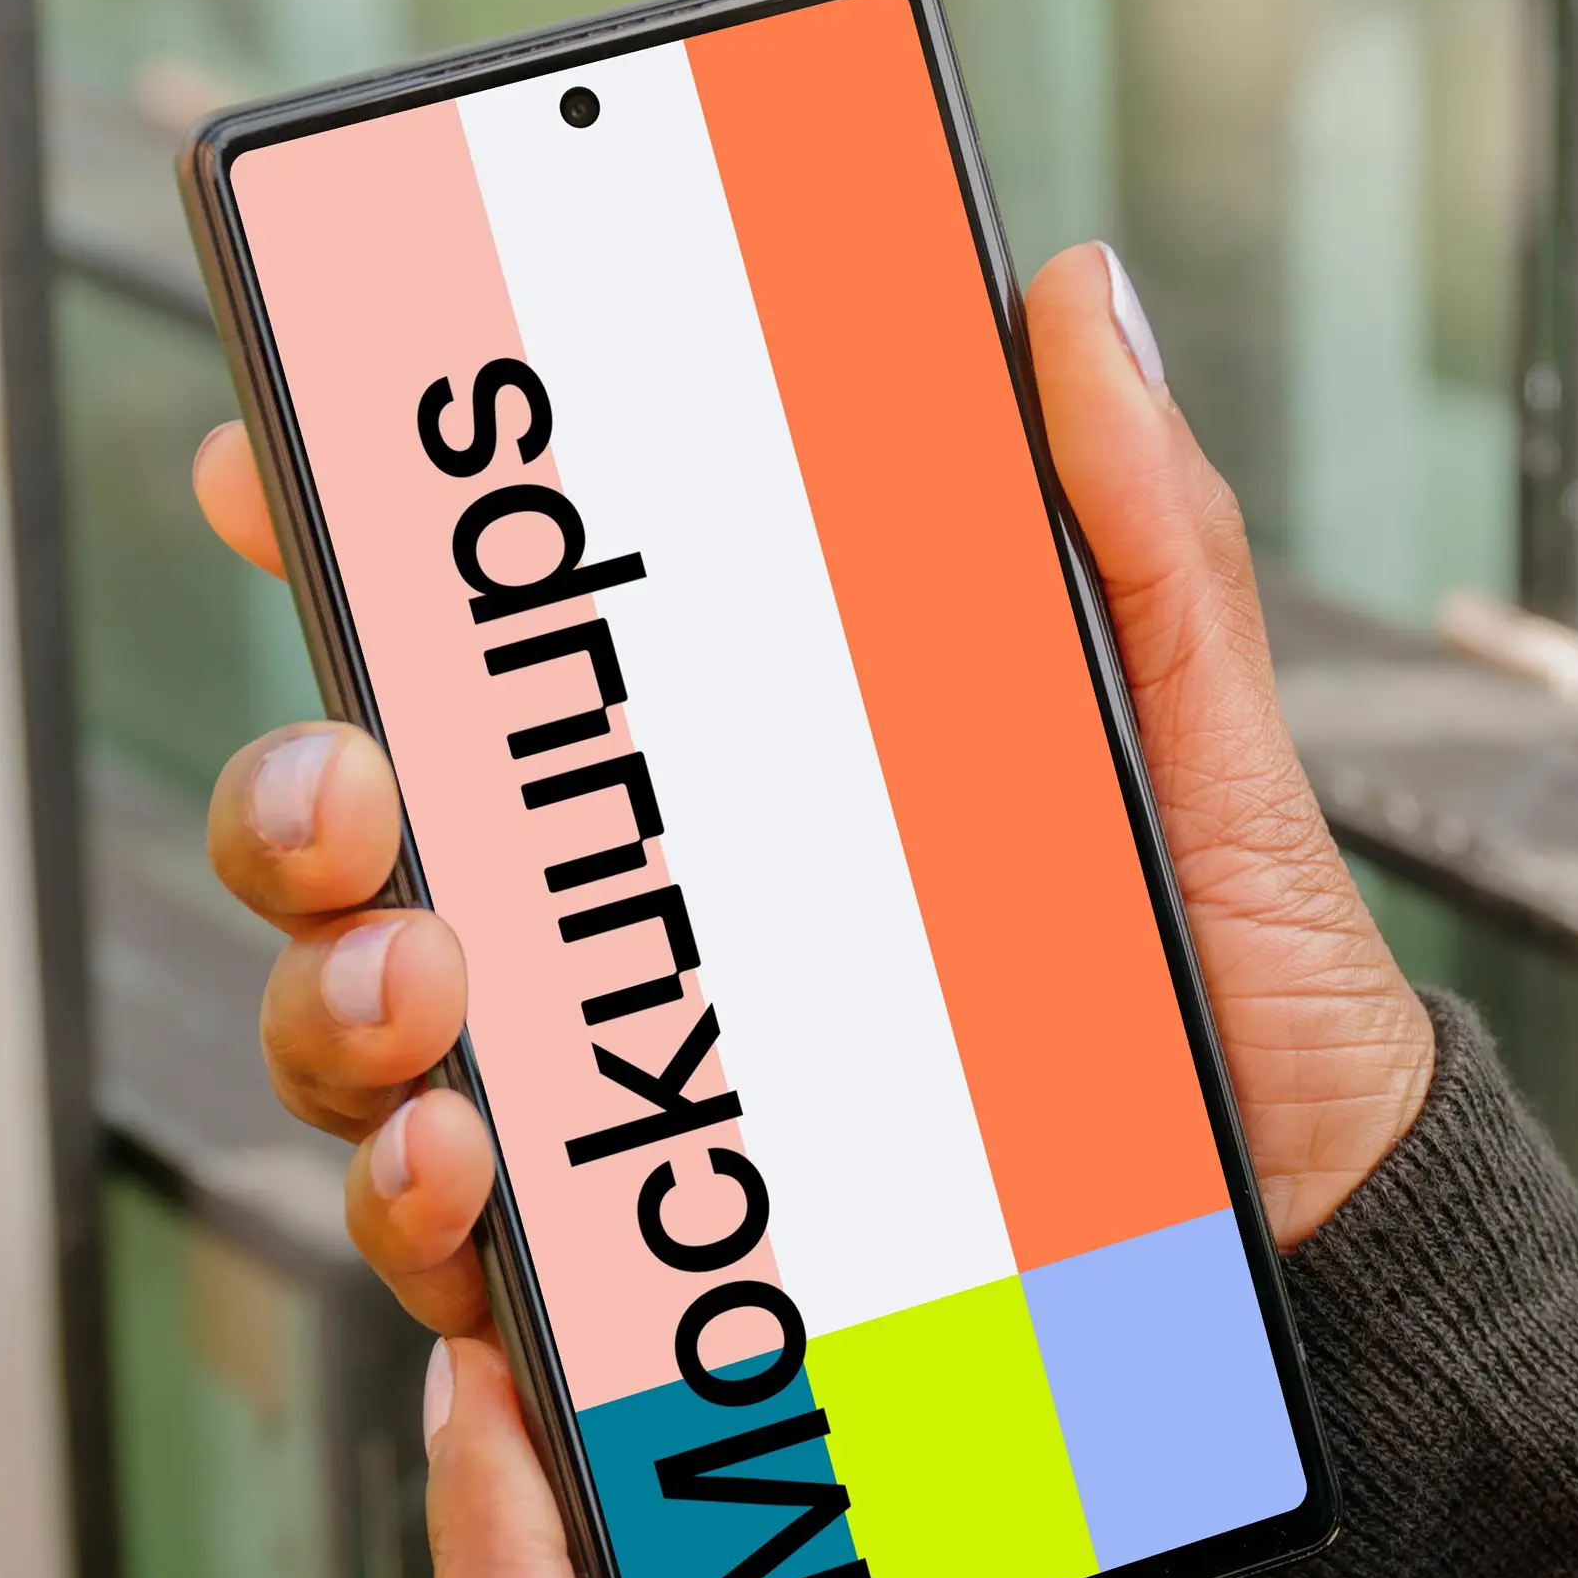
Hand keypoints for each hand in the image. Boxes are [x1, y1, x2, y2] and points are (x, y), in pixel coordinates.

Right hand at [195, 244, 1441, 1338]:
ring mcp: (611, 1104)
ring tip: (423, 995)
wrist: (1314, 1225)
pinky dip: (420, 1219)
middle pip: (353, 849)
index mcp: (714, 771)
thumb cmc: (1229, 971)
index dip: (341, 547)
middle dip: (295, 807)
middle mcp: (619, 930)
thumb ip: (1134, 526)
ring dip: (336, 1008)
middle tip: (356, 789)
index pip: (478, 655)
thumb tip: (1068, 296)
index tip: (263, 466)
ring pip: (359, 1047)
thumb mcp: (1193, 735)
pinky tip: (469, 1183)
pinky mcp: (642, 1281)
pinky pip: (462, 1262)